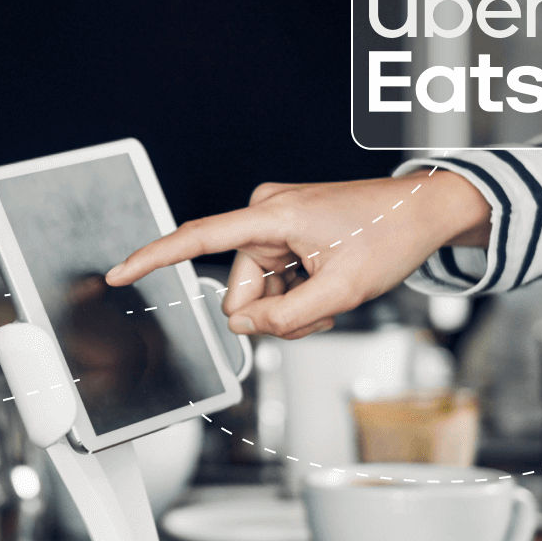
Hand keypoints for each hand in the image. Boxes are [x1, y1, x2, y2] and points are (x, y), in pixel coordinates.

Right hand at [105, 171, 490, 338]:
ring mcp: (274, 223)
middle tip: (320, 307)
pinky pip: (272, 281)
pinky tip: (326, 285)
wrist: (422, 212)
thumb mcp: (342, 291)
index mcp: (271, 216)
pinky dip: (297, 295)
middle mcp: (264, 214)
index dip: (154, 259)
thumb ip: (286, 318)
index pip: (197, 239)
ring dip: (290, 306)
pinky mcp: (284, 233)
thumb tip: (245, 328)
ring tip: (331, 294)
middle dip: (272, 311)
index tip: (119, 272)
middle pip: (239, 290)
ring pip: (257, 293)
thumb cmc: (389, 236)